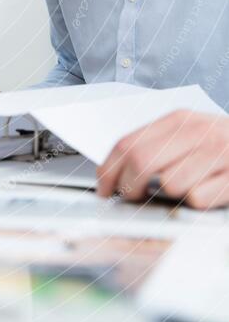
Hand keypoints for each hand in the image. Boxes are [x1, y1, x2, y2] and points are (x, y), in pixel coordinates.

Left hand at [97, 109, 228, 208]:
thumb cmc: (222, 146)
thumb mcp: (188, 135)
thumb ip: (156, 146)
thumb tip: (116, 171)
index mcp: (178, 120)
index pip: (127, 143)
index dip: (109, 170)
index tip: (104, 189)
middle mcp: (196, 132)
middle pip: (141, 161)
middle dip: (129, 186)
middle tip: (129, 198)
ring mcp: (216, 153)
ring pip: (170, 183)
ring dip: (169, 194)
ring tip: (183, 188)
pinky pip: (197, 198)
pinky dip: (197, 201)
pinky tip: (208, 191)